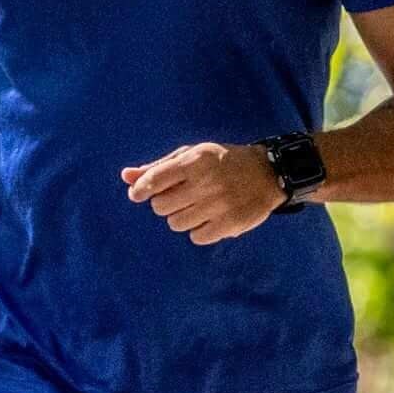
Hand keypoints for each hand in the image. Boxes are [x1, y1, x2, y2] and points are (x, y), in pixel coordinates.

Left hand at [121, 141, 285, 244]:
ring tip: (198, 206)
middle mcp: (206, 182)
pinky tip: (210, 218)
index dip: (140, 190)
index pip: (155, 179)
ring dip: (182, 217)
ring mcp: (219, 204)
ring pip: (176, 224)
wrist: (267, 172)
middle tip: (181, 197)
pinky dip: (199, 231)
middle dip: (165, 203)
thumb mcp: (191, 155)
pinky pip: (197, 237)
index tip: (137, 195)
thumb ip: (158, 168)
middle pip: (161, 207)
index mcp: (195, 161)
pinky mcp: (230, 224)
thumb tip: (126, 177)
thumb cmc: (221, 162)